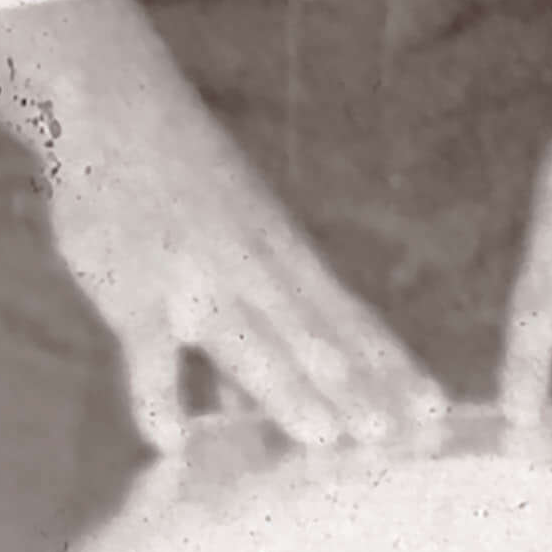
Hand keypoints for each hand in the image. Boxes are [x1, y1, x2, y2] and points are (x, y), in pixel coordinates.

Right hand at [0, 0, 444, 455]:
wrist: (121, 111)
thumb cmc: (182, 181)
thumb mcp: (235, 232)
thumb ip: (250, 307)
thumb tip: (249, 391)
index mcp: (285, 253)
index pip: (350, 318)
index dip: (390, 364)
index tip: (430, 405)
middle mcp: (254, 268)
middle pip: (313, 337)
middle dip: (355, 388)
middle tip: (394, 434)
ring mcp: (196, 280)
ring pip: (251, 344)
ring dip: (287, 391)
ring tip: (325, 437)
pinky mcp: (135, 291)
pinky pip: (149, 352)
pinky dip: (157, 395)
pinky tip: (171, 440)